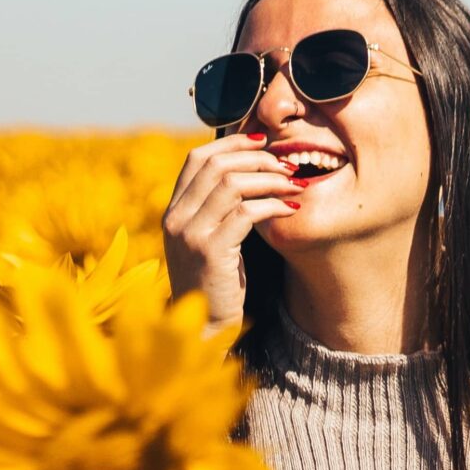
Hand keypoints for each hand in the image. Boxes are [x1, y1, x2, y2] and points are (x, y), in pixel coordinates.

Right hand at [162, 133, 299, 333]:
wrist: (203, 326)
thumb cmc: (218, 281)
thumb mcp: (212, 237)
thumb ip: (221, 207)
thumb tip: (252, 171)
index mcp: (174, 210)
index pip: (197, 158)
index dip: (233, 143)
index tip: (265, 142)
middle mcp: (175, 217)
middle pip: (217, 165)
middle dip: (259, 159)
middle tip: (289, 165)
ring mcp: (189, 234)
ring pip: (232, 184)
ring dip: (271, 179)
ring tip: (296, 184)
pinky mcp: (210, 251)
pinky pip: (246, 213)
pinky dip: (273, 205)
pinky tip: (291, 209)